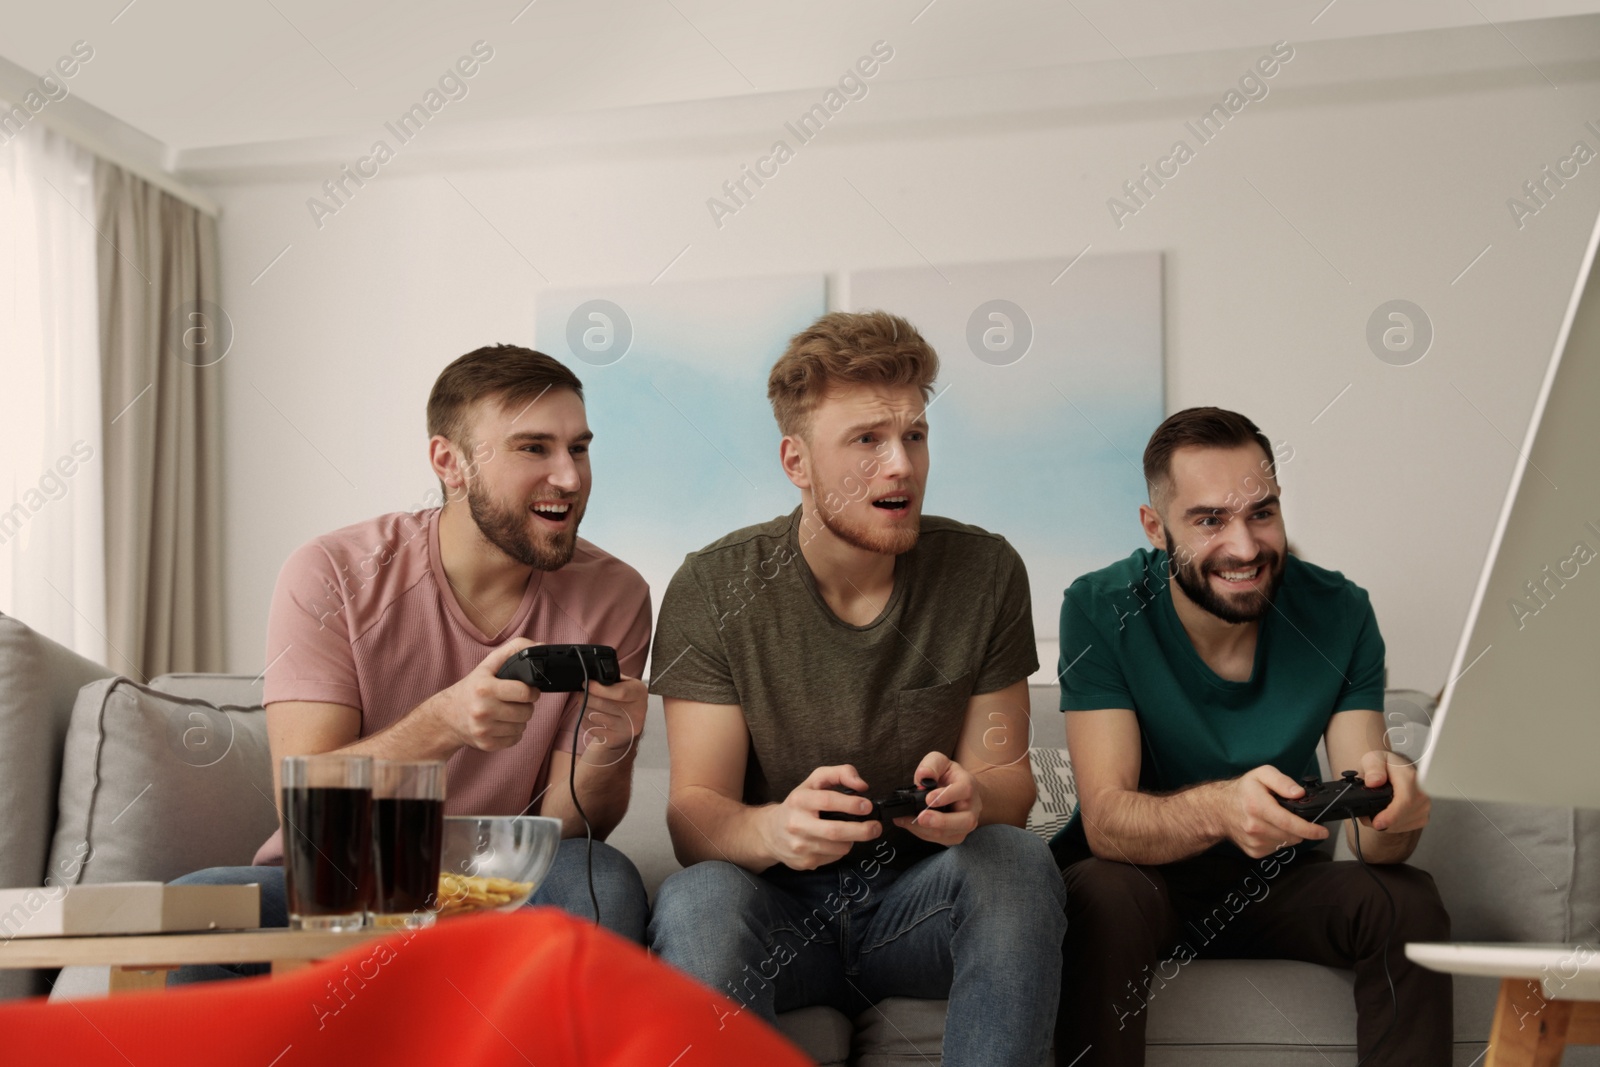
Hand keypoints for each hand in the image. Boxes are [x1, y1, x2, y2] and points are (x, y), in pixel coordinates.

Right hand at [428, 638, 538, 751]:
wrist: (447, 716)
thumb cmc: (472, 688)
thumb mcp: (488, 665)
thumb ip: (514, 651)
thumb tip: (540, 645)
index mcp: (484, 688)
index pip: (524, 692)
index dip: (531, 691)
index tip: (527, 690)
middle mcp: (483, 710)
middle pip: (526, 712)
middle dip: (525, 705)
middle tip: (515, 701)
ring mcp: (484, 729)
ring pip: (522, 727)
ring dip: (520, 719)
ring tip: (507, 712)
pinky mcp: (486, 744)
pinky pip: (515, 740)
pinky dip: (512, 733)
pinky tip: (502, 724)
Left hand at [575, 677, 647, 766]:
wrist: (629, 727)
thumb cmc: (625, 700)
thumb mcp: (627, 684)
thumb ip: (613, 679)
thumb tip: (592, 677)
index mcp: (640, 694)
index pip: (620, 693)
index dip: (599, 688)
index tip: (586, 684)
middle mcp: (636, 713)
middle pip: (602, 704)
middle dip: (586, 696)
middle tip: (581, 692)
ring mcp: (624, 729)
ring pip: (593, 715)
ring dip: (583, 707)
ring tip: (585, 702)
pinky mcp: (613, 739)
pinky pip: (591, 726)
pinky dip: (585, 719)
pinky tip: (589, 714)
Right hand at [761, 765, 881, 870]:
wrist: (771, 832)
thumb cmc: (799, 804)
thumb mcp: (815, 782)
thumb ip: (840, 774)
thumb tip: (862, 785)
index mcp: (799, 800)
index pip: (828, 801)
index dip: (851, 804)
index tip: (867, 805)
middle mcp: (796, 824)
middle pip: (835, 831)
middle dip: (862, 830)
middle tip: (876, 827)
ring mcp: (799, 846)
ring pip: (838, 848)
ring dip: (852, 840)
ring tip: (852, 832)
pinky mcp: (804, 862)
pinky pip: (833, 858)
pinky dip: (840, 850)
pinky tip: (834, 842)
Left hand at [895, 752, 980, 846]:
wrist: (959, 789)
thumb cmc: (948, 776)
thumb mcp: (939, 762)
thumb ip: (931, 765)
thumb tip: (923, 776)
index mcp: (968, 785)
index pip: (963, 790)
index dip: (946, 796)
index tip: (928, 798)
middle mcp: (972, 807)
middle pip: (965, 820)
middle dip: (941, 822)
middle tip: (920, 818)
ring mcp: (966, 823)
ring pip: (952, 834)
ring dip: (927, 830)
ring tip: (907, 821)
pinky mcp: (957, 835)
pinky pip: (943, 840)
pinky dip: (924, 835)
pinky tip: (910, 825)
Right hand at [1216, 765, 1328, 858]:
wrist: (1218, 809)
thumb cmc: (1243, 791)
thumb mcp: (1262, 774)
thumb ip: (1282, 781)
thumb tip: (1299, 794)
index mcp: (1258, 806)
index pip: (1290, 823)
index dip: (1310, 829)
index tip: (1322, 831)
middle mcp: (1255, 827)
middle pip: (1292, 835)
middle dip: (1300, 828)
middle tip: (1294, 816)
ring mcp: (1254, 842)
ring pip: (1287, 843)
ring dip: (1290, 834)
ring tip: (1278, 820)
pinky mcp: (1254, 852)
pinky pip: (1278, 848)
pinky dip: (1280, 840)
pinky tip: (1270, 829)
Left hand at [1358, 750, 1430, 832]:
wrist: (1394, 769)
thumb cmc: (1384, 764)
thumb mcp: (1373, 758)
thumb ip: (1373, 768)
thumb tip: (1374, 782)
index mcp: (1411, 777)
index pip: (1405, 800)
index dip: (1391, 815)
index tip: (1377, 823)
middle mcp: (1422, 793)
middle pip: (1403, 816)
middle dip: (1382, 820)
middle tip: (1365, 816)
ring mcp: (1424, 806)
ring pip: (1402, 824)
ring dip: (1385, 824)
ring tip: (1373, 813)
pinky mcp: (1422, 816)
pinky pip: (1404, 827)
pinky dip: (1391, 825)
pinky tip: (1385, 816)